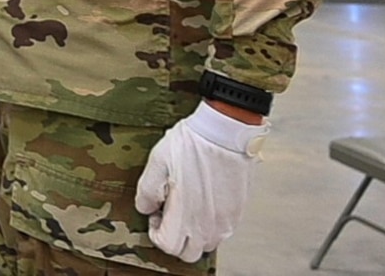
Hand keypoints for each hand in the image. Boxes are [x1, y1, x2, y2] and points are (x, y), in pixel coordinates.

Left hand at [133, 102, 268, 261]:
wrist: (225, 132)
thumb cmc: (192, 144)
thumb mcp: (156, 164)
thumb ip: (147, 192)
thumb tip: (146, 208)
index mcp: (186, 216)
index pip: (168, 246)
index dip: (156, 232)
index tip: (156, 213)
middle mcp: (209, 224)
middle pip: (189, 252)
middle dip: (175, 238)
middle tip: (170, 214)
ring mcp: (226, 219)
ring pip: (207, 243)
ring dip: (194, 233)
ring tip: (187, 207)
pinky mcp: (238, 210)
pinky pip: (223, 230)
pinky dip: (210, 224)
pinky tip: (203, 201)